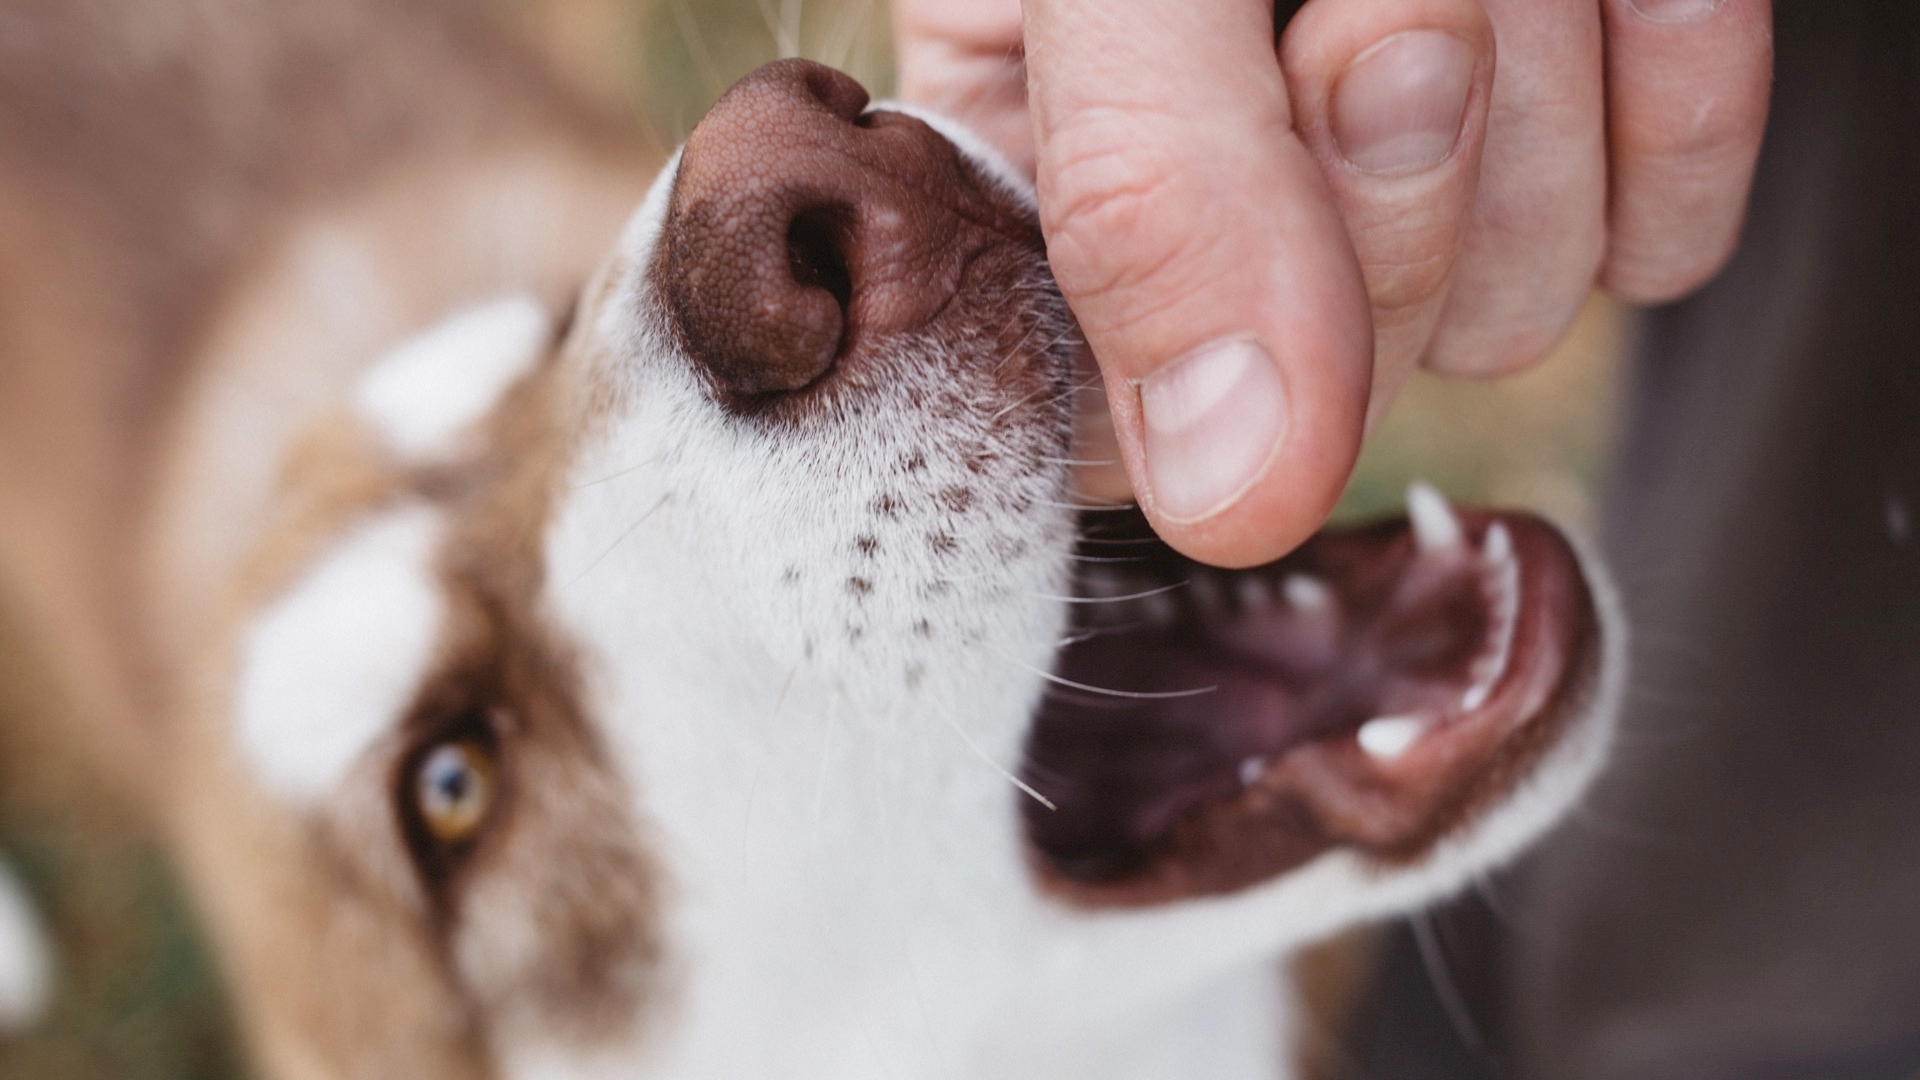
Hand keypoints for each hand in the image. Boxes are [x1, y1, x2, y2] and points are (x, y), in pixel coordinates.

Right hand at [896, 0, 1771, 566]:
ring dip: (1529, 92)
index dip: (1216, 299)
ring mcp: (1397, 178)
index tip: (1262, 105)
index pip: (1131, 412)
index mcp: (1042, 164)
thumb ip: (1148, 191)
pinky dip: (1664, 94)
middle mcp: (1211, 199)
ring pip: (1513, 299)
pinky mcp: (1582, 136)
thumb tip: (1232, 496)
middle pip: (1345, 358)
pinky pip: (1666, 234)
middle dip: (1385, 148)